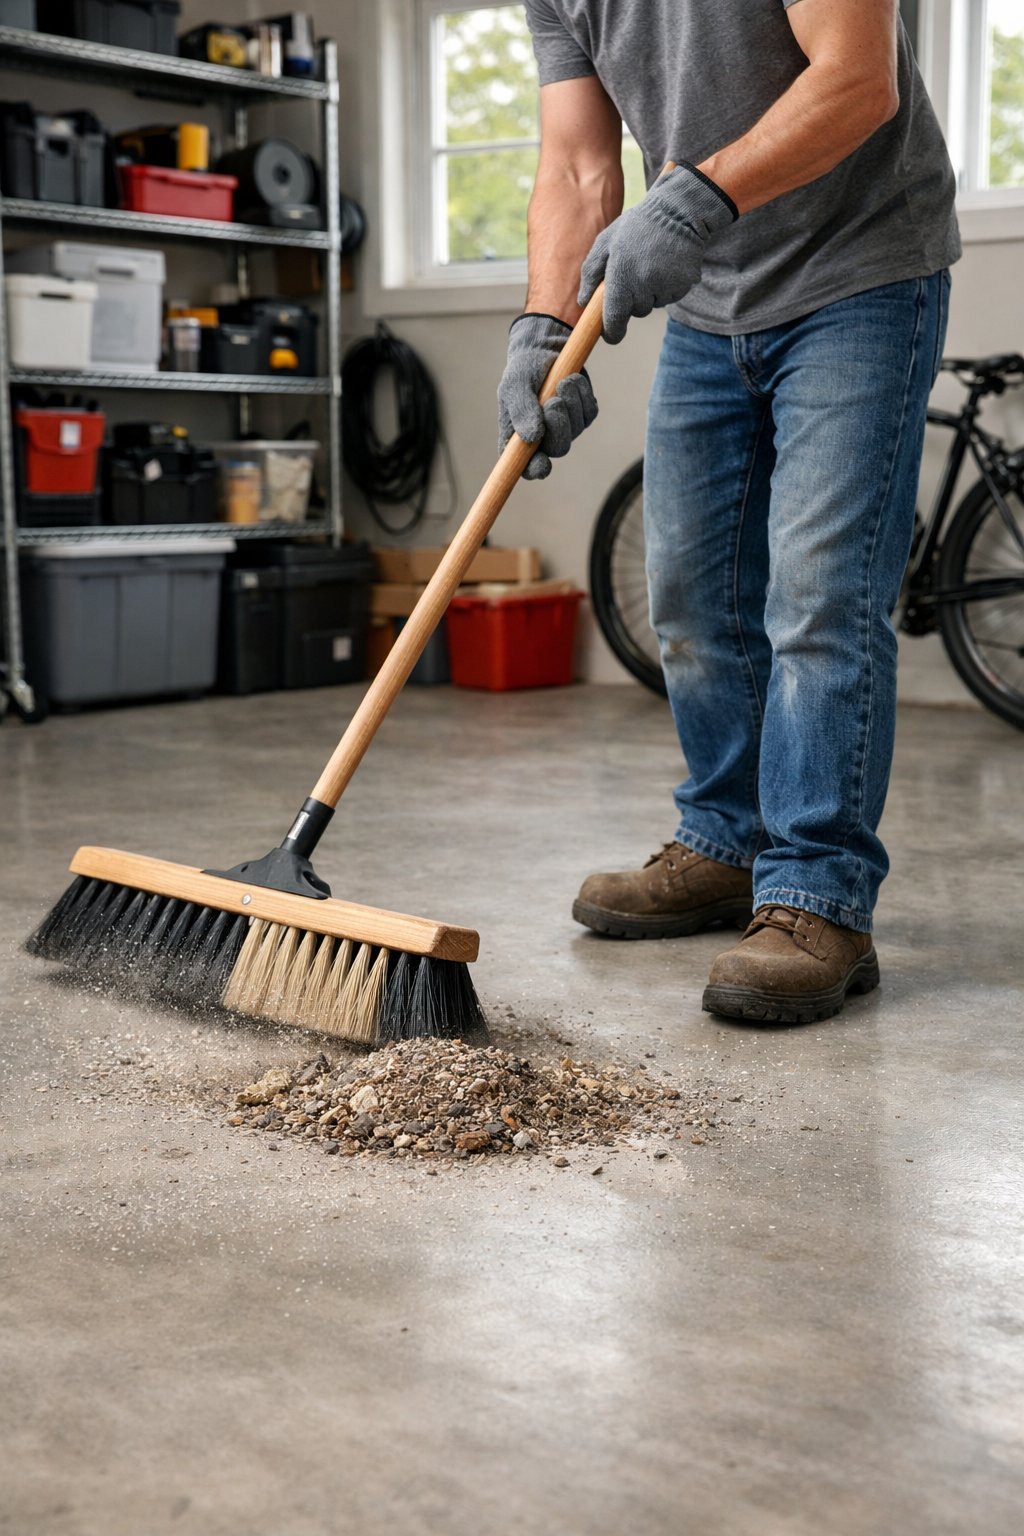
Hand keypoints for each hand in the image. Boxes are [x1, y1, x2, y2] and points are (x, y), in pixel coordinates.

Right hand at [497, 312, 597, 480]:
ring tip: (563, 380)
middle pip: (559, 448)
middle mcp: (544, 439)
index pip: (527, 466)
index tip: (543, 464)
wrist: (544, 349)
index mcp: (519, 439)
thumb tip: (532, 437)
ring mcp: (566, 428)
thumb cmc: (523, 370)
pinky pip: (589, 412)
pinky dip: (583, 394)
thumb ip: (521, 410)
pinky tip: (573, 380)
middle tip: (554, 402)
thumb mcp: (515, 385)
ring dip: (571, 403)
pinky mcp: (582, 414)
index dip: (536, 469)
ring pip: (577, 428)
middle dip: (559, 426)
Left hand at [578, 163, 736, 343]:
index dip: (612, 331)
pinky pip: (670, 296)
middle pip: (636, 311)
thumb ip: (591, 273)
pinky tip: (666, 264)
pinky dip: (667, 286)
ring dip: (650, 291)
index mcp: (622, 276)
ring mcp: (667, 286)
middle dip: (633, 298)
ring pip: (653, 304)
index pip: (615, 318)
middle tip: (635, 270)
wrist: (678, 211)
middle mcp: (645, 285)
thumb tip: (582, 301)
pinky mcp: (684, 285)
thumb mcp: (606, 242)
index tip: (610, 335)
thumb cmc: (636, 226)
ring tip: (652, 262)